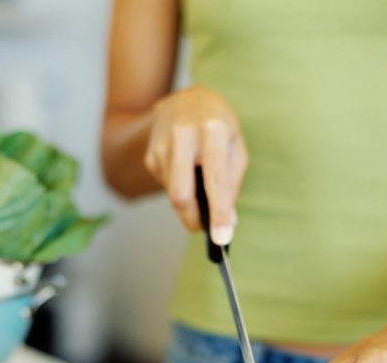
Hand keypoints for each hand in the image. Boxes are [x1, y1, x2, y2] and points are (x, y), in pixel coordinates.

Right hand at [144, 85, 247, 244]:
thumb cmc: (218, 126)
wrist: (186, 100)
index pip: (215, 179)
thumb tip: (227, 222)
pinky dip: (180, 187)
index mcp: (213, 129)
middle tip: (203, 228)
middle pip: (181, 194)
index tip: (222, 237)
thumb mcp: (236, 146)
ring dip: (188, 200)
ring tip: (198, 179)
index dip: (219, 211)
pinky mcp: (150, 155)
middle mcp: (184, 134)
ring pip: (173, 194)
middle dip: (192, 219)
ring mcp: (162, 145)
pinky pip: (166, 186)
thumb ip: (232, 183)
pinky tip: (185, 169)